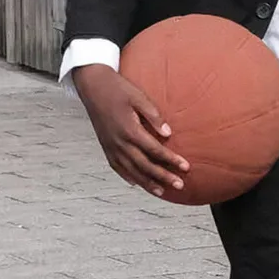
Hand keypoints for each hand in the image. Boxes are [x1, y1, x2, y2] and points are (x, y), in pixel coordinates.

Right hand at [72, 64, 188, 196]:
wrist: (93, 87)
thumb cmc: (117, 89)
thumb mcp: (139, 97)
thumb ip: (154, 116)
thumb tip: (168, 133)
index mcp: (130, 130)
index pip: (155, 150)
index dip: (171, 160)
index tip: (185, 167)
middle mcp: (120, 143)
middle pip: (145, 166)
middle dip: (164, 177)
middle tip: (179, 184)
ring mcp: (111, 147)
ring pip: (131, 171)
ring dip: (148, 182)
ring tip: (162, 191)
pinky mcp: (106, 147)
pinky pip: (118, 168)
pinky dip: (128, 177)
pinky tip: (136, 183)